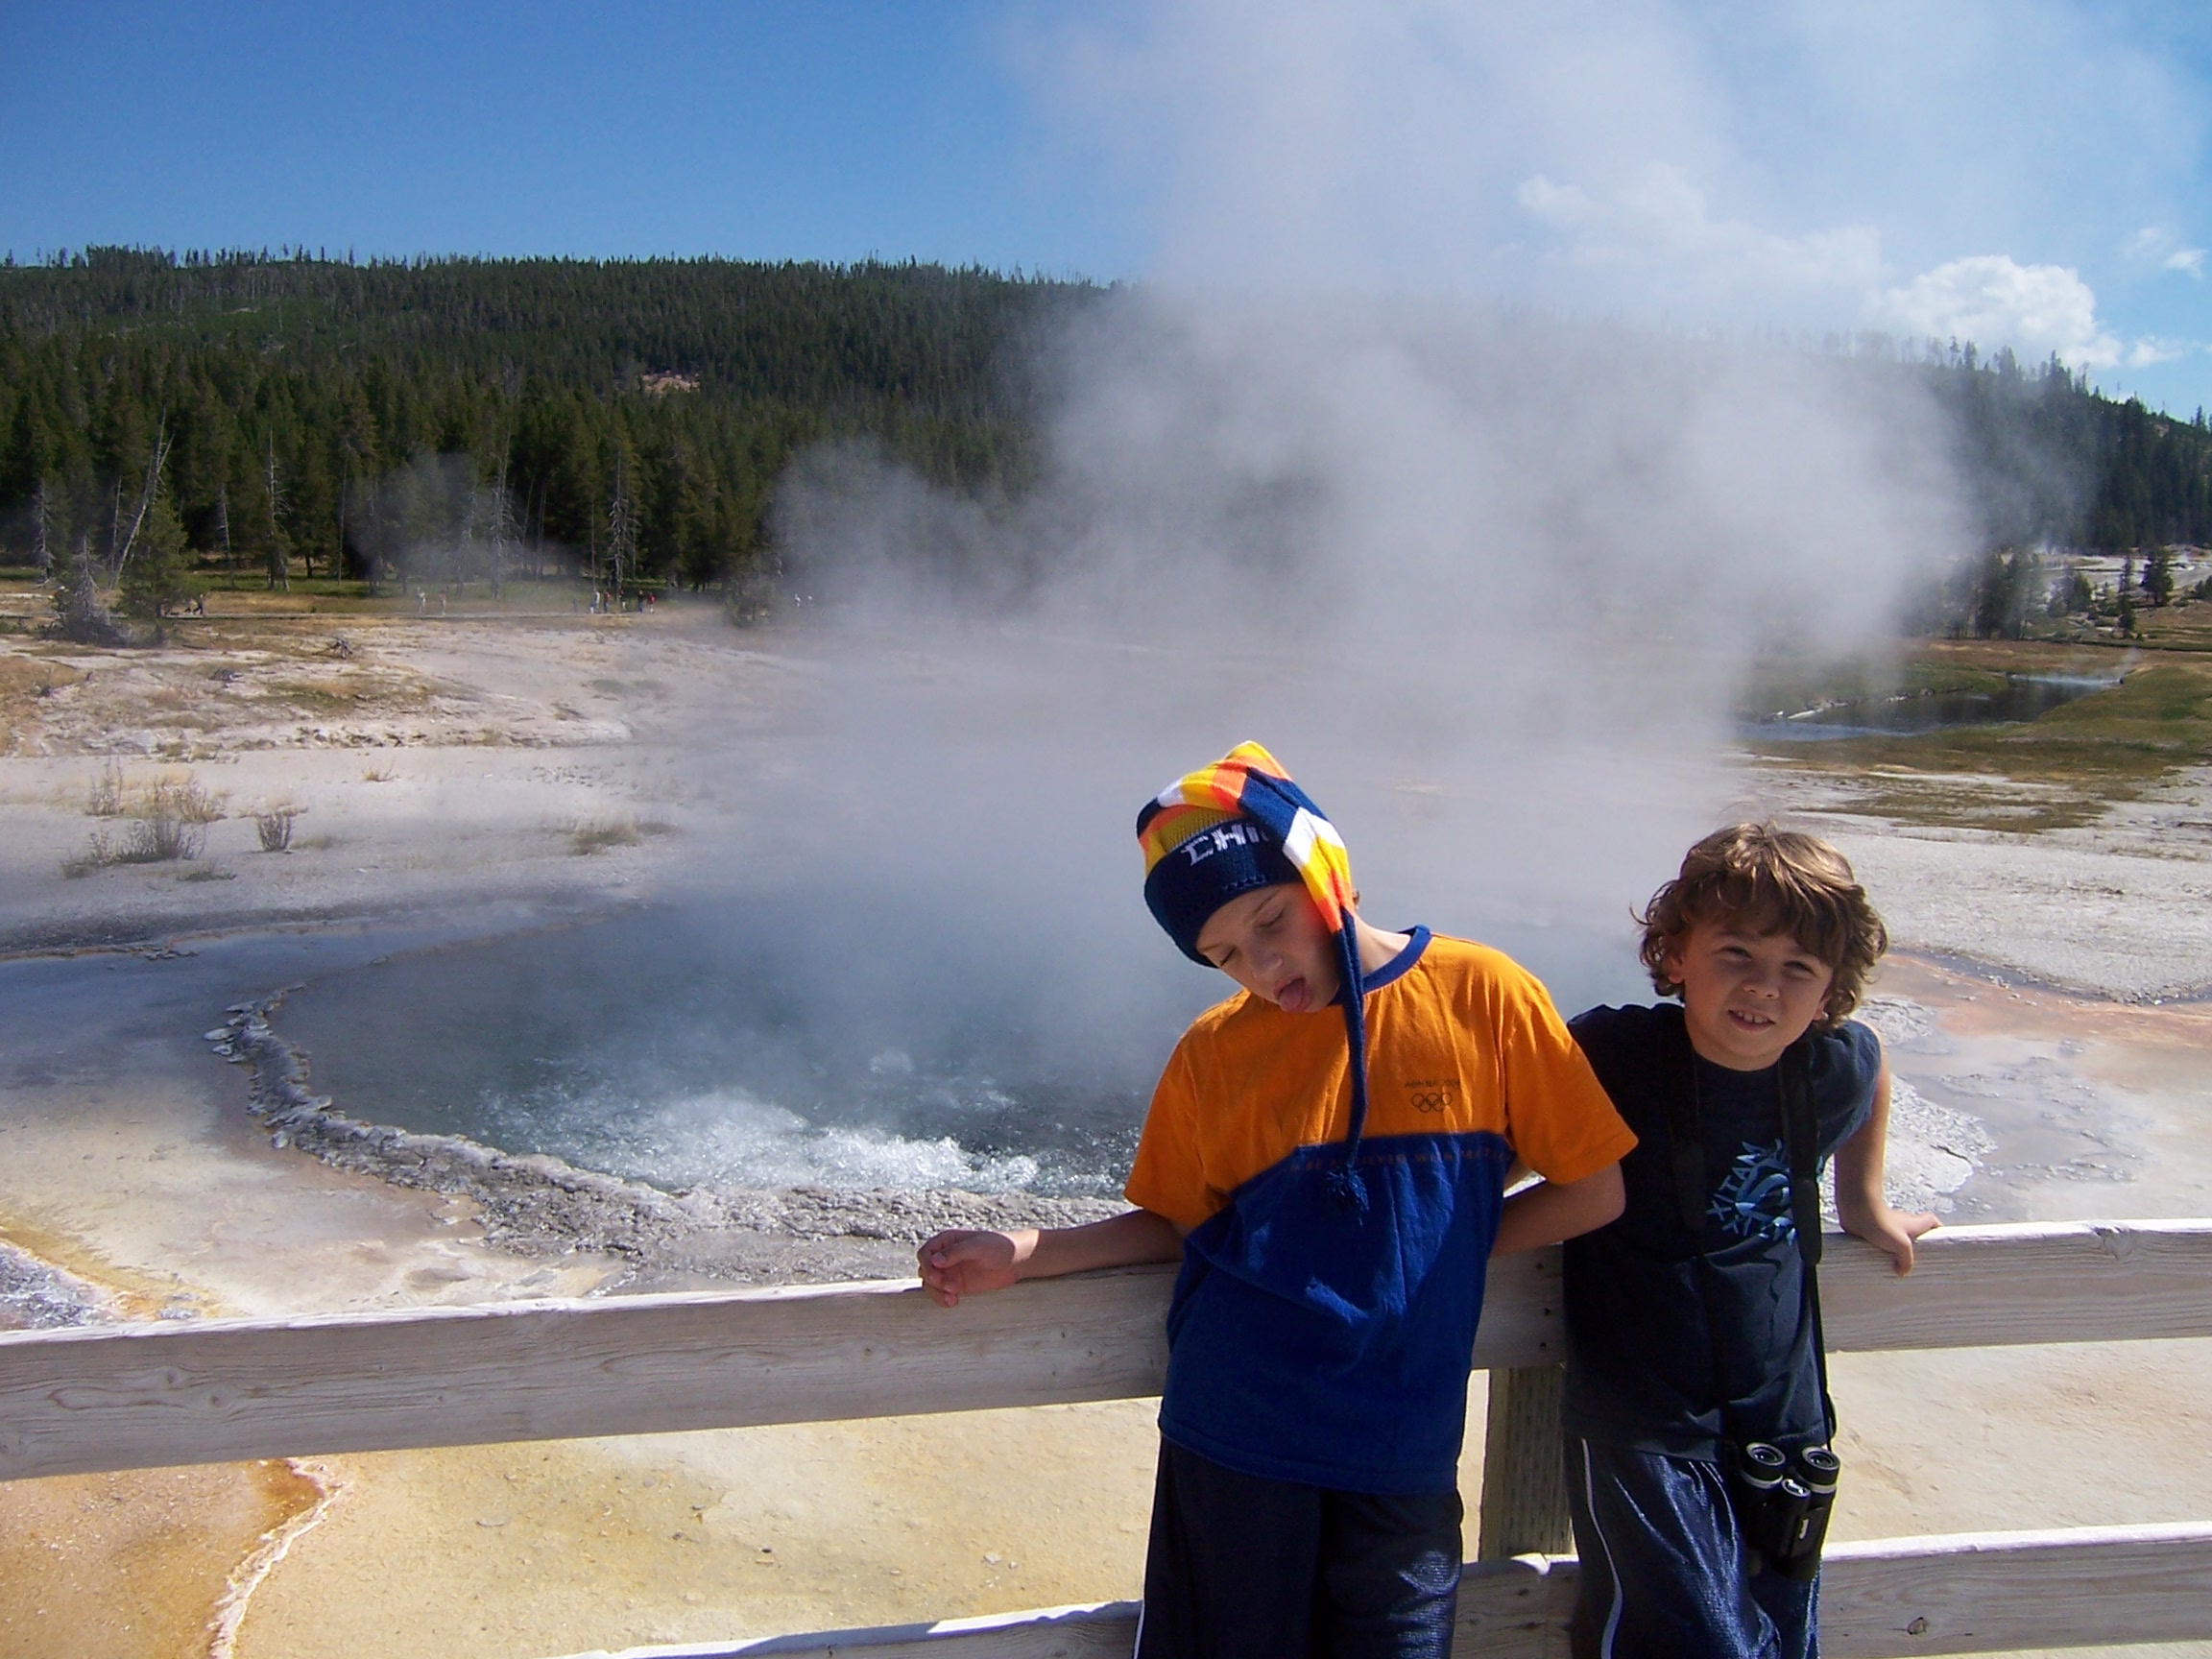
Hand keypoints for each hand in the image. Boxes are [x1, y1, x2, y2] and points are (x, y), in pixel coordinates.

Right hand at [916, 1228, 1031, 1307]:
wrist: (1016, 1261)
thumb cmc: (999, 1246)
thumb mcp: (978, 1246)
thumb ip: (956, 1252)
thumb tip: (935, 1260)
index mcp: (947, 1241)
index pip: (925, 1253)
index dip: (927, 1265)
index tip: (936, 1275)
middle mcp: (945, 1257)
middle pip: (925, 1270)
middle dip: (933, 1281)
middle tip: (950, 1287)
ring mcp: (950, 1272)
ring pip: (930, 1285)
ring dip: (937, 1293)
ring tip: (952, 1298)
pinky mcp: (957, 1286)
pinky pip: (942, 1294)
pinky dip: (943, 1299)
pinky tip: (953, 1302)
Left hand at [1838, 1200, 1939, 1276]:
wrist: (1855, 1211)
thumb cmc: (1881, 1223)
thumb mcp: (1901, 1245)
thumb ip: (1906, 1261)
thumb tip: (1902, 1272)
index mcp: (1914, 1223)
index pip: (1932, 1222)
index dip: (1938, 1229)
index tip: (1941, 1241)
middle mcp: (1902, 1224)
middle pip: (1915, 1234)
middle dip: (1917, 1248)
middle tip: (1918, 1264)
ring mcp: (1886, 1227)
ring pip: (1895, 1241)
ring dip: (1895, 1253)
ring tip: (1895, 1269)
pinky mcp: (1872, 1231)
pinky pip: (1879, 1244)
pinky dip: (1880, 1253)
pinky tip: (1877, 1264)